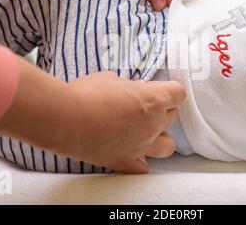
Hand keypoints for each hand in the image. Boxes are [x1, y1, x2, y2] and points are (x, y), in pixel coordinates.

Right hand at [0, 59, 185, 173]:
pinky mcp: (125, 161)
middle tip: (145, 105)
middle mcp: (153, 124)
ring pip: (168, 146)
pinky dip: (141, 160)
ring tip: (148, 131)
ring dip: (161, 137)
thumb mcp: (110, 78)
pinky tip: (133, 152)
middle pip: (173, 116)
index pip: (179, 93)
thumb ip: (126, 85)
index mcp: (153, 100)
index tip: (160, 88)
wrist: (66, 118)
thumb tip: (128, 89)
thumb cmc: (86, 94)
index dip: (170, 89)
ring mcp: (142, 145)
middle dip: (162, 109)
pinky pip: (143, 167)